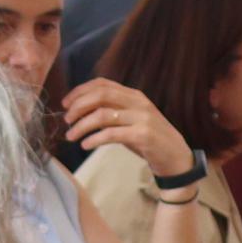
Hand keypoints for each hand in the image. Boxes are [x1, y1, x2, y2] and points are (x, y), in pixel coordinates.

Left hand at [63, 76, 196, 181]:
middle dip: (78, 106)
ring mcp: (142, 118)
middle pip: (100, 95)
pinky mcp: (143, 135)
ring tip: (71, 136)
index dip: (80, 91)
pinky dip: (94, 139)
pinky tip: (85, 145)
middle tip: (66, 120)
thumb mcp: (130, 121)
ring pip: (102, 115)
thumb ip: (111, 112)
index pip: (102, 84)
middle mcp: (138, 102)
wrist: (176, 158)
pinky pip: (111, 134)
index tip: (65, 103)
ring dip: (82, 125)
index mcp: (133, 95)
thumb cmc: (149, 140)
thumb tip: (81, 111)